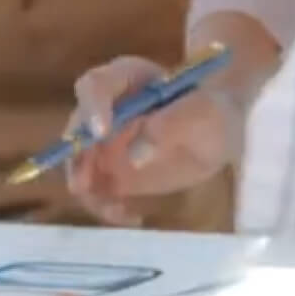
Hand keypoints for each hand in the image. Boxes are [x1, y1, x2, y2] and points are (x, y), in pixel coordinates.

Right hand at [66, 55, 242, 225]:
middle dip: (76, 156)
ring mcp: (104, 141)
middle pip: (77, 127)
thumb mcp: (204, 111)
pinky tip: (131, 216)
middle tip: (82, 184)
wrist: (218, 130)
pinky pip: (96, 190)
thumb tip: (136, 156)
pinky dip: (104, 206)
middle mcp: (105, 108)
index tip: (102, 132)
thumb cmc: (212, 110)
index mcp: (126, 78)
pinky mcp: (111, 171)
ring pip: (79, 163)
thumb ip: (173, 124)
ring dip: (87, 187)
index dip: (93, 107)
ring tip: (117, 210)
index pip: (96, 85)